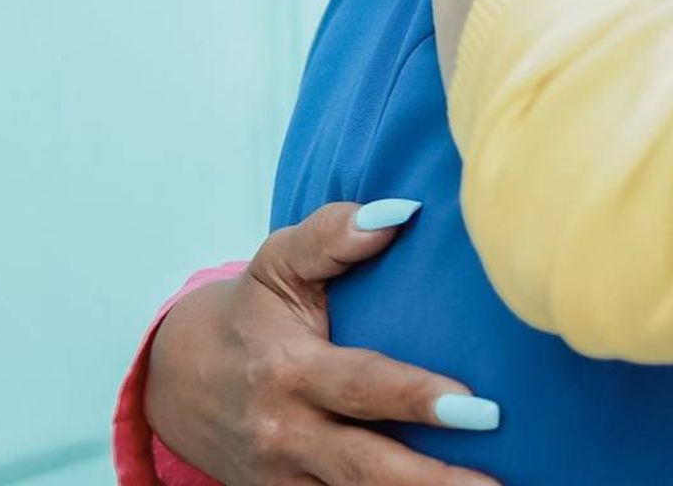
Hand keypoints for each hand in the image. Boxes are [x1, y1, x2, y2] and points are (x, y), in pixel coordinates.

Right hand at [144, 203, 499, 485]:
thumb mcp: (279, 263)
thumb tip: (398, 213)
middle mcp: (285, 432)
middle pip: (364, 467)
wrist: (175, 381)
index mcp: (288, 371)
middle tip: (496, 481)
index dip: (416, 399)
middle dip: (430, 480)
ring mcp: (284, 475)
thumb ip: (332, 236)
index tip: (479, 408)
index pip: (361, 387)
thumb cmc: (249, 313)